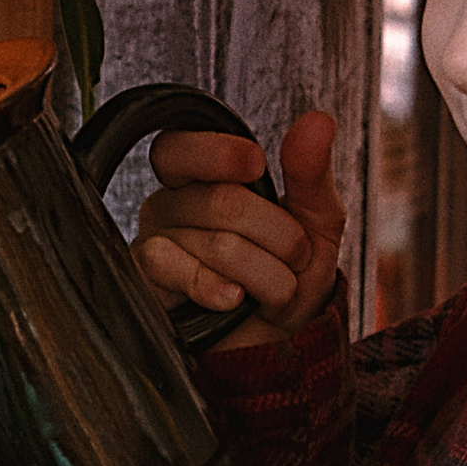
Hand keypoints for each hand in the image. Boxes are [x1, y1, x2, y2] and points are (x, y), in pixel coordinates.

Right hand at [132, 108, 345, 344]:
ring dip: (269, 275)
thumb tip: (317, 121)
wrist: (279, 344)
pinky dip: (217, 288)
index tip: (255, 166)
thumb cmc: (288, 276)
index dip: (216, 153)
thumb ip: (311, 173)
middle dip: (280, 236)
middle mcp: (170, 207)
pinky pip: (176, 271)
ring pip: (219, 245)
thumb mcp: (315, 222)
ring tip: (273, 290)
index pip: (180, 146)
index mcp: (201, 180)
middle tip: (294, 257)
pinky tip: (234, 300)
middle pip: (223, 201)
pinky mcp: (149, 286)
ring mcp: (156, 245)